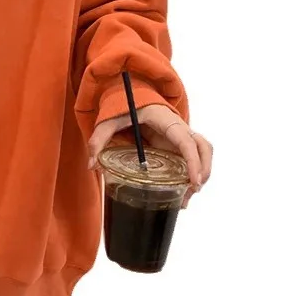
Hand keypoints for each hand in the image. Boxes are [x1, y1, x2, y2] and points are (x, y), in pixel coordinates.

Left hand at [87, 104, 212, 208]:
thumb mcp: (108, 120)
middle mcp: (178, 128)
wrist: (131, 97)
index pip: (186, 141)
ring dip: (201, 174)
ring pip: (202, 153)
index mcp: (165, 120)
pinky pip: (191, 158)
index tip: (193, 181)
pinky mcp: (176, 144)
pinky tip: (182, 193)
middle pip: (203, 147)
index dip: (193, 162)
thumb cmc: (123, 106)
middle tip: (193, 190)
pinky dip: (191, 174)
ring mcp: (179, 136)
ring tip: (186, 198)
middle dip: (203, 169)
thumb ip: (98, 139)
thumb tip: (92, 164)